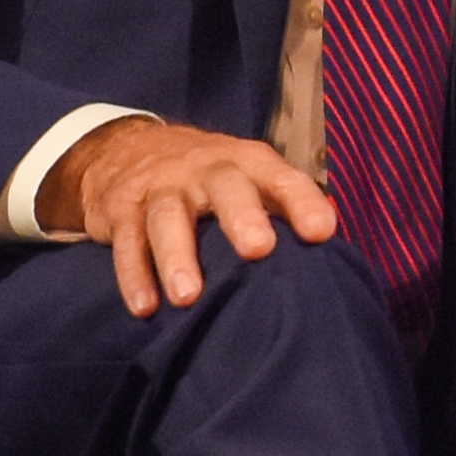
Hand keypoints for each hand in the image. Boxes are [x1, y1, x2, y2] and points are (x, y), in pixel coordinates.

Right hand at [45, 118, 336, 318]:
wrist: (127, 147)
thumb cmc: (211, 178)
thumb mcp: (249, 179)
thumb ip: (284, 212)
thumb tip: (334, 260)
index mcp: (248, 163)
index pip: (282, 178)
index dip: (302, 202)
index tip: (322, 233)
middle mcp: (205, 169)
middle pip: (225, 187)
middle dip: (242, 216)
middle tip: (258, 250)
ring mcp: (161, 187)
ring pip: (168, 218)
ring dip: (177, 258)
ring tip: (188, 298)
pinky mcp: (121, 209)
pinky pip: (126, 242)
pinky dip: (133, 275)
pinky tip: (145, 307)